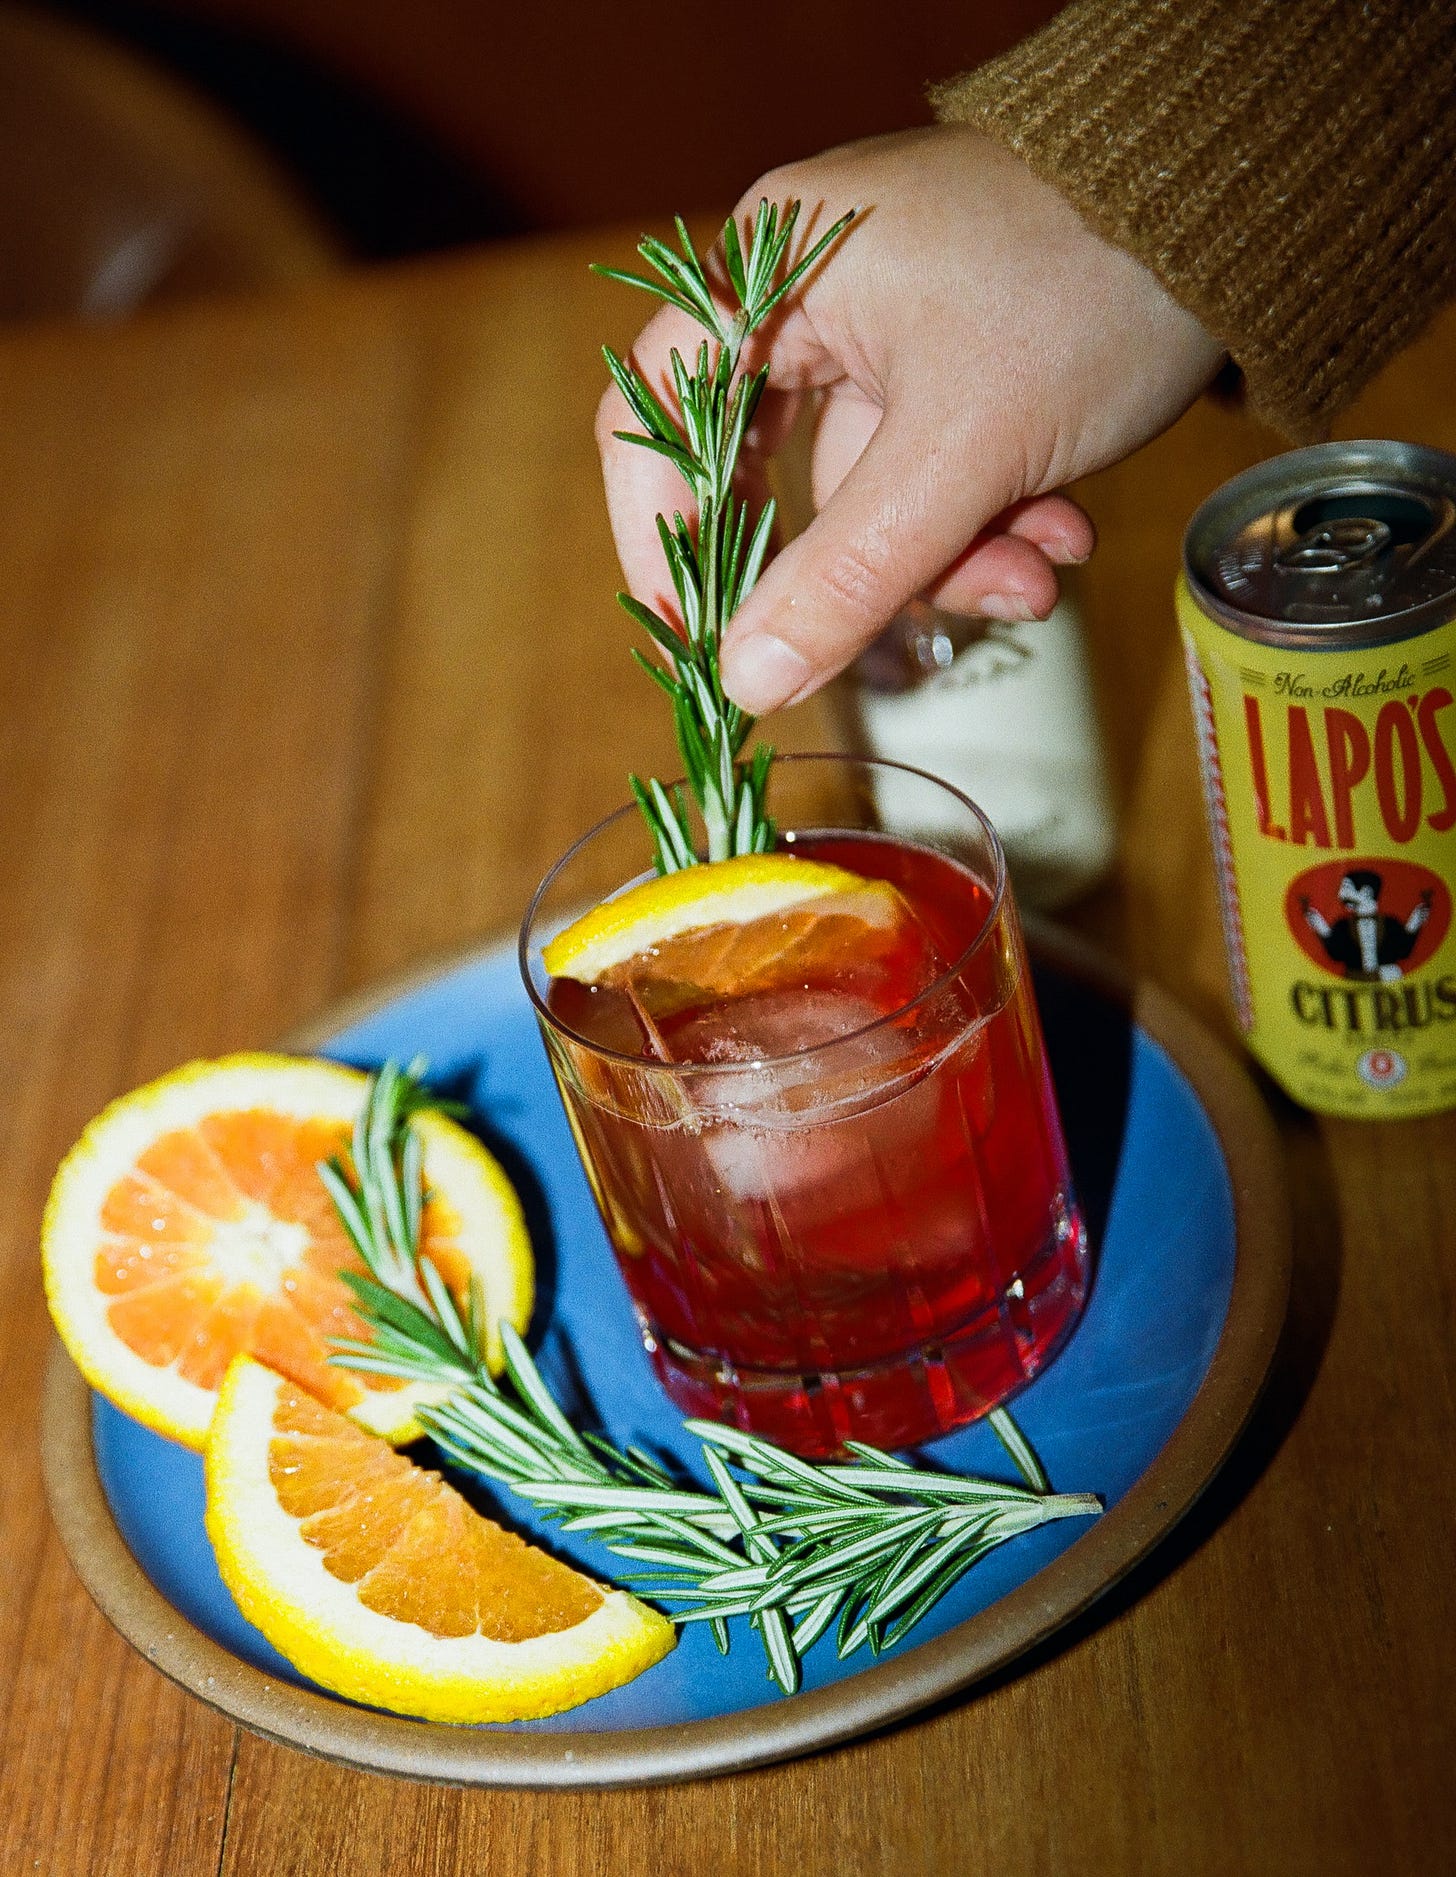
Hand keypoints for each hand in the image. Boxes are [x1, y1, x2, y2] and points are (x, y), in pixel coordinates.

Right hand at [597, 126, 1224, 712]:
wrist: (1242, 211)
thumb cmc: (1090, 286)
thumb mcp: (959, 451)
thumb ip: (845, 575)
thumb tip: (747, 682)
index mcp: (769, 272)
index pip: (656, 421)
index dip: (661, 541)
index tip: (701, 645)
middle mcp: (806, 293)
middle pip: (775, 476)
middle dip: (863, 566)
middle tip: (897, 630)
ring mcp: (882, 328)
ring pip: (870, 492)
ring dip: (952, 554)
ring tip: (1036, 569)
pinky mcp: (951, 359)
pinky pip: (933, 470)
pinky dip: (988, 516)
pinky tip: (1059, 530)